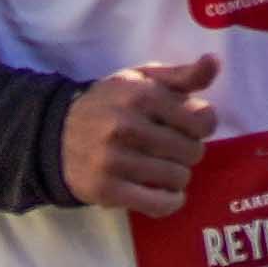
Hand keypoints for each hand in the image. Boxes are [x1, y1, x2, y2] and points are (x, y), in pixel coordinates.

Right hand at [58, 55, 222, 215]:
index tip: (186, 126)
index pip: (202, 120)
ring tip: (159, 167)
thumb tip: (214, 62)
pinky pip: (160, 204)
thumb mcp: (142, 80)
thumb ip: (182, 74)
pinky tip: (162, 192)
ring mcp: (115, 160)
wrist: (53, 135)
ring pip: (179, 177)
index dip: (201, 125)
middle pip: (193, 151)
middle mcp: (126, 126)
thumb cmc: (109, 105)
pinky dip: (169, 201)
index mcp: (140, 94)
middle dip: (186, 151)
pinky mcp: (107, 190)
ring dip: (176, 175)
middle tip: (168, 148)